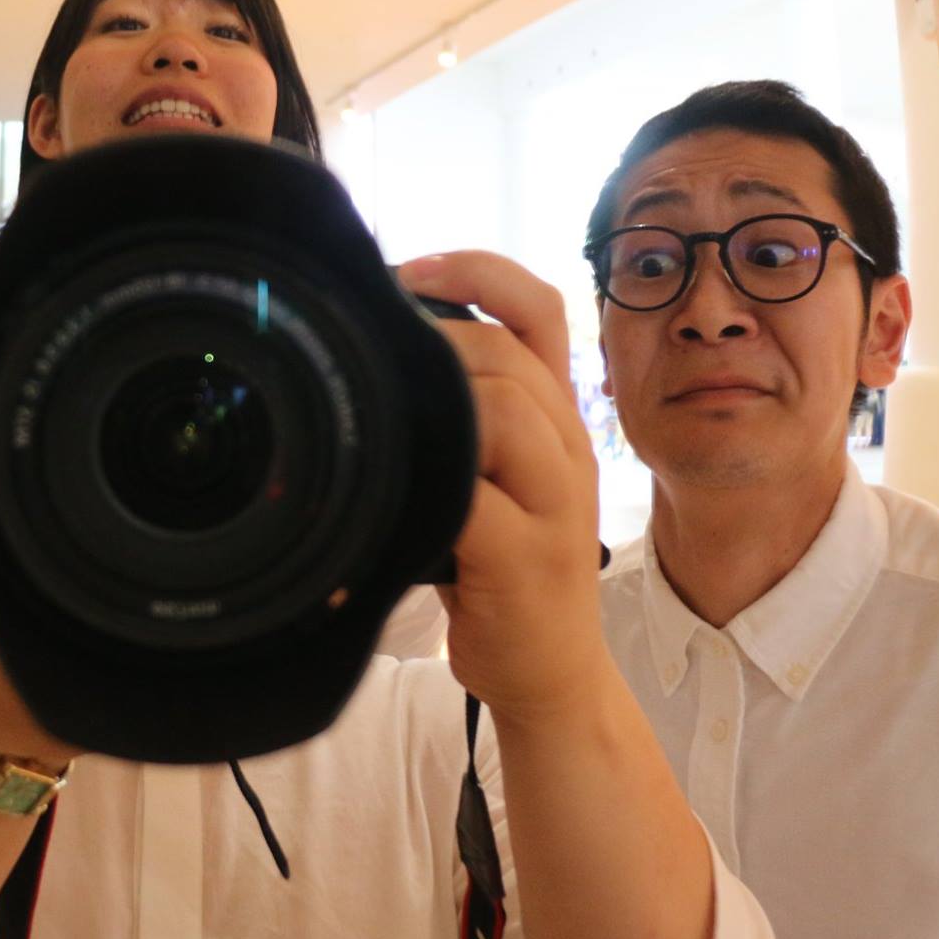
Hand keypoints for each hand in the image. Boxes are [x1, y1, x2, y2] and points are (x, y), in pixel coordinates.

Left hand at [397, 252, 606, 719]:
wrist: (550, 670)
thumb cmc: (503, 569)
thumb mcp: (497, 476)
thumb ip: (467, 417)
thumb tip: (381, 352)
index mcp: (557, 417)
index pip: (540, 307)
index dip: (478, 269)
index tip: (409, 269)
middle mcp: (567, 448)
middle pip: (509, 353)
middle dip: (434, 337)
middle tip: (371, 354)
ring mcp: (555, 504)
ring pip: (506, 411)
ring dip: (439, 402)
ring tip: (386, 418)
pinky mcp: (526, 560)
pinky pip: (479, 500)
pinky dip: (435, 486)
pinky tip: (399, 489)